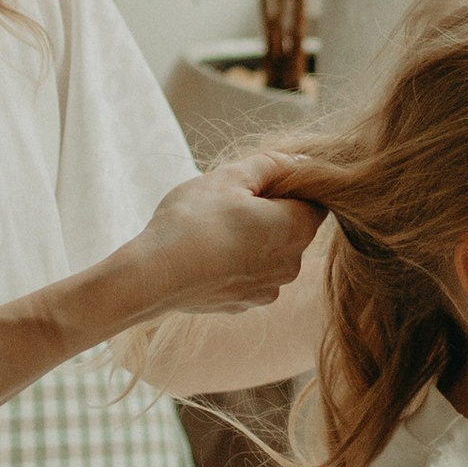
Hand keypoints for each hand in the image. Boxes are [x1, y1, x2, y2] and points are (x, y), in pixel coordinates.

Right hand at [128, 159, 321, 317]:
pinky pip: (251, 275)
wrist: (153, 276)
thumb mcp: (230, 177)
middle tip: (231, 203)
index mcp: (295, 229)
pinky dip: (238, 263)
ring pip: (271, 254)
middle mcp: (292, 264)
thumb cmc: (192, 221)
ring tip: (216, 229)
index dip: (290, 189)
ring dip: (254, 240)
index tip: (258, 184)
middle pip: (294, 229)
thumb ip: (273, 165)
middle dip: (271, 213)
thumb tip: (304, 162)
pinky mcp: (245, 304)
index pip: (314, 202)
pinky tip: (209, 254)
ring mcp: (269, 289)